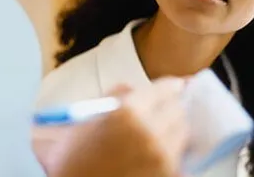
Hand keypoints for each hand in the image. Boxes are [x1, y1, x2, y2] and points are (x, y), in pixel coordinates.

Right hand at [32, 77, 188, 176]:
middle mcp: (151, 132)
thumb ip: (112, 98)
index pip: (166, 89)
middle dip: (171, 109)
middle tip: (164, 112)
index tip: (178, 85)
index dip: (172, 86)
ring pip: (182, 134)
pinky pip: (179, 158)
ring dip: (172, 131)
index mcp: (129, 112)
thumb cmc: (71, 159)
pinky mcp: (168, 176)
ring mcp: (162, 158)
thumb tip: (133, 89)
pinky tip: (155, 156)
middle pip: (178, 110)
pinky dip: (171, 154)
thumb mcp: (83, 120)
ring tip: (157, 136)